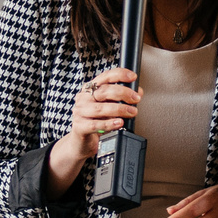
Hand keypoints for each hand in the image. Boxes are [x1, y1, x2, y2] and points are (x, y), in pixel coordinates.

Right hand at [44, 67, 139, 195]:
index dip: (120, 74)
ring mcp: (79, 112)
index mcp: (91, 89)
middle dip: (123, 94)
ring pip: (101, 108)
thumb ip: (122, 99)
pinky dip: (109, 124)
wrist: (81, 143)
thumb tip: (138, 92)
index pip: (105, 77)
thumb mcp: (110, 108)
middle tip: (136, 100)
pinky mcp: (79, 126)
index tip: (133, 77)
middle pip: (104, 91)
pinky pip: (95, 124)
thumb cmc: (97, 122)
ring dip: (119, 110)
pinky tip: (119, 123)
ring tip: (131, 113)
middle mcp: (83, 98)